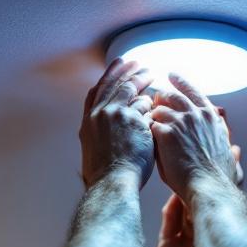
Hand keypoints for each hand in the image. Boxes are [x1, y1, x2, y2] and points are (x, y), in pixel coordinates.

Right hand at [80, 58, 155, 188]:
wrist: (112, 183)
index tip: (115, 67)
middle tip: (135, 62)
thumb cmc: (105, 176)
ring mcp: (114, 114)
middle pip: (112, 84)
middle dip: (124, 71)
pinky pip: (144, 103)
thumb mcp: (92, 151)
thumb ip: (98, 135)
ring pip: (129, 88)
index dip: (107, 77)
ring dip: (140, 78)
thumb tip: (103, 134)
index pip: (96, 92)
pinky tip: (157, 98)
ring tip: (150, 73)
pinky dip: (150, 100)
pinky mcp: (132, 119)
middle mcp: (99, 114)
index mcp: (88, 122)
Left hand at [150, 73, 241, 199]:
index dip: (181, 82)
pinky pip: (150, 125)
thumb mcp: (225, 148)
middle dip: (160, 95)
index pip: (193, 91)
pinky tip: (142, 136)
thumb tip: (230, 141)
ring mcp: (181, 122)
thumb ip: (221, 137)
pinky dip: (146, 130)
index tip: (172, 75)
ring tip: (145, 123)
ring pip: (158, 109)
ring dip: (151, 116)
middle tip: (152, 99)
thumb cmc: (217, 175)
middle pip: (173, 95)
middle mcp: (196, 115)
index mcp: (210, 116)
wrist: (209, 186)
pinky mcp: (166, 134)